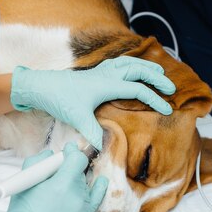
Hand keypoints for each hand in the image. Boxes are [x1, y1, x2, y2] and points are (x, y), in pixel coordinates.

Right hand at [0, 143, 108, 211]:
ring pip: (84, 184)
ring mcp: (82, 207)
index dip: (72, 152)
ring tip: (61, 185)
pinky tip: (100, 181)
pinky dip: (98, 188)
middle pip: (80, 171)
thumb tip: (50, 154)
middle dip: (70, 166)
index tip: (67, 150)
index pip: (77, 158)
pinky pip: (96, 198)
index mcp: (60, 184)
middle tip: (57, 169)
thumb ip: (38, 162)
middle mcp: (76, 194)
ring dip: (76, 180)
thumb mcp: (24, 183)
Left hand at [10, 56, 176, 149]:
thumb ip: (93, 132)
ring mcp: (101, 71)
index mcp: (107, 84)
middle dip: (157, 78)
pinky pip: (119, 63)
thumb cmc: (59, 99)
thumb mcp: (77, 118)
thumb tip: (103, 147)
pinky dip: (131, 64)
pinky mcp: (95, 73)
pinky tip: (132, 69)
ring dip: (146, 67)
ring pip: (130, 63)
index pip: (138, 89)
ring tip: (159, 74)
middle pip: (139, 70)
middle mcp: (107, 74)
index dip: (154, 99)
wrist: (41, 86)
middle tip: (170, 89)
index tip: (167, 109)